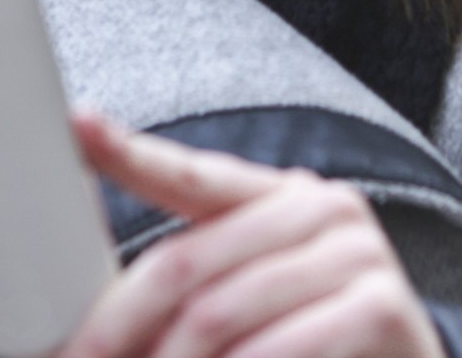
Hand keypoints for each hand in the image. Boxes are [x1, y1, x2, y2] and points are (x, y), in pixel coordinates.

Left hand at [60, 109, 445, 357]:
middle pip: (186, 261)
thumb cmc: (312, 342)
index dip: (131, 152)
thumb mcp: (245, 298)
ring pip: (220, 312)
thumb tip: (96, 309)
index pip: (191, 172)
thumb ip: (190, 280)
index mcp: (277, 194)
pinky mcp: (381, 305)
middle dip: (121, 326)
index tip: (80, 126)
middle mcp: (320, 206)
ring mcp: (356, 252)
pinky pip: (281, 346)